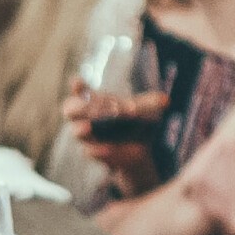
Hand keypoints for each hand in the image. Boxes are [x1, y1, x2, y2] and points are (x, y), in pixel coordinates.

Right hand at [64, 80, 169, 195]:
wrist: (137, 149)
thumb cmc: (135, 123)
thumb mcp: (143, 111)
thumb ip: (149, 104)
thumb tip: (165, 100)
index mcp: (95, 100)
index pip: (80, 90)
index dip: (76, 86)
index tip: (77, 82)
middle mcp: (86, 116)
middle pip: (70, 109)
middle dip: (76, 107)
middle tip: (85, 106)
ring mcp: (88, 135)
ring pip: (77, 131)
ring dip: (83, 129)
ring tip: (89, 127)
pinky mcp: (93, 152)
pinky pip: (90, 150)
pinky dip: (98, 148)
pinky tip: (106, 148)